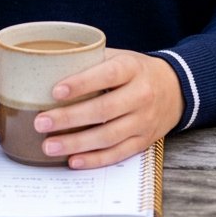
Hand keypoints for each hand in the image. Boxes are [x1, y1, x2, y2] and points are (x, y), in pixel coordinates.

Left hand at [32, 49, 183, 169]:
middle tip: (41, 123)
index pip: (107, 75)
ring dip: (76, 143)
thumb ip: (93, 60)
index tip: (55, 91)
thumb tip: (52, 65)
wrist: (175, 89)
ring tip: (49, 146)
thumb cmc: (136, 71)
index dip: (81, 83)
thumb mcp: (120, 56)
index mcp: (132, 68)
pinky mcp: (144, 141)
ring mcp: (144, 121)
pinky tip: (73, 160)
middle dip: (69, 118)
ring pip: (108, 136)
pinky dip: (94, 159)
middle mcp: (141, 95)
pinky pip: (117, 153)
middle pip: (104, 110)